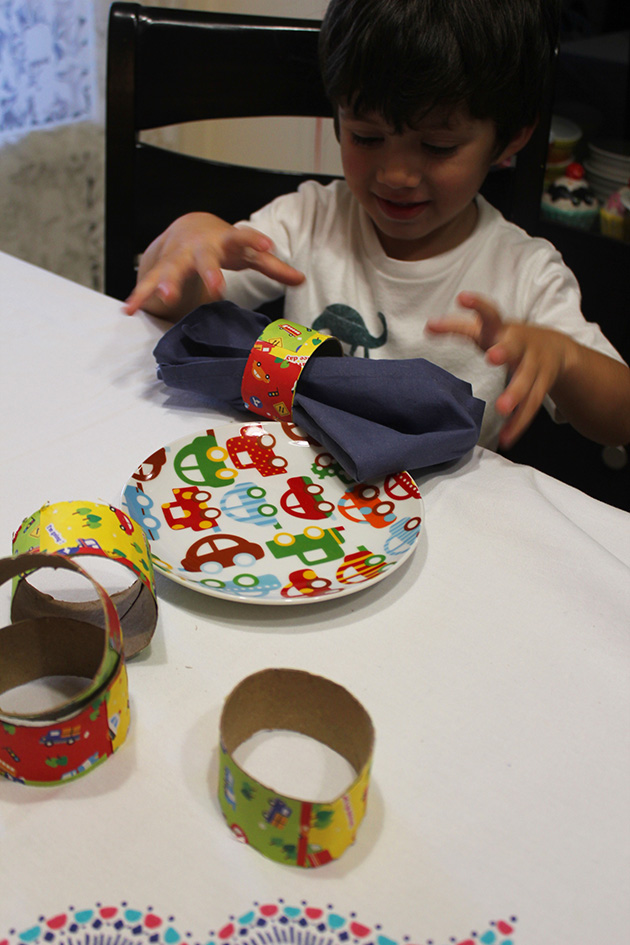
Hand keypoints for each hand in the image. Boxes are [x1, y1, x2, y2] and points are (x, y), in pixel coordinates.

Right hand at [124, 212, 304, 318]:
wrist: (190, 227)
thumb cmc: (226, 245)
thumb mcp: (249, 253)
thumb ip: (273, 267)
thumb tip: (301, 279)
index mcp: (225, 241)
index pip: (243, 238)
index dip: (255, 242)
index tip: (267, 248)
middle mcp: (199, 248)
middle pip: (204, 258)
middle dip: (210, 271)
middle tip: (216, 286)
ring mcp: (178, 257)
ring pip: (172, 268)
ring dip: (168, 282)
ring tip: (165, 296)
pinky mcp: (160, 269)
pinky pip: (147, 283)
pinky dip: (139, 296)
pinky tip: (129, 309)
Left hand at [426, 291, 574, 447]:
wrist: (557, 348)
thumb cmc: (508, 338)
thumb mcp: (486, 329)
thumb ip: (457, 327)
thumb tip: (427, 326)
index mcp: (503, 328)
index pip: (489, 313)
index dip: (477, 305)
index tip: (462, 297)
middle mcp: (522, 345)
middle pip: (514, 348)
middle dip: (504, 351)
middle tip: (492, 356)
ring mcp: (535, 366)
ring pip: (527, 381)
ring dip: (515, 395)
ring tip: (501, 408)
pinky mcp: (542, 386)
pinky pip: (531, 406)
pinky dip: (518, 423)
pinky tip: (506, 439)